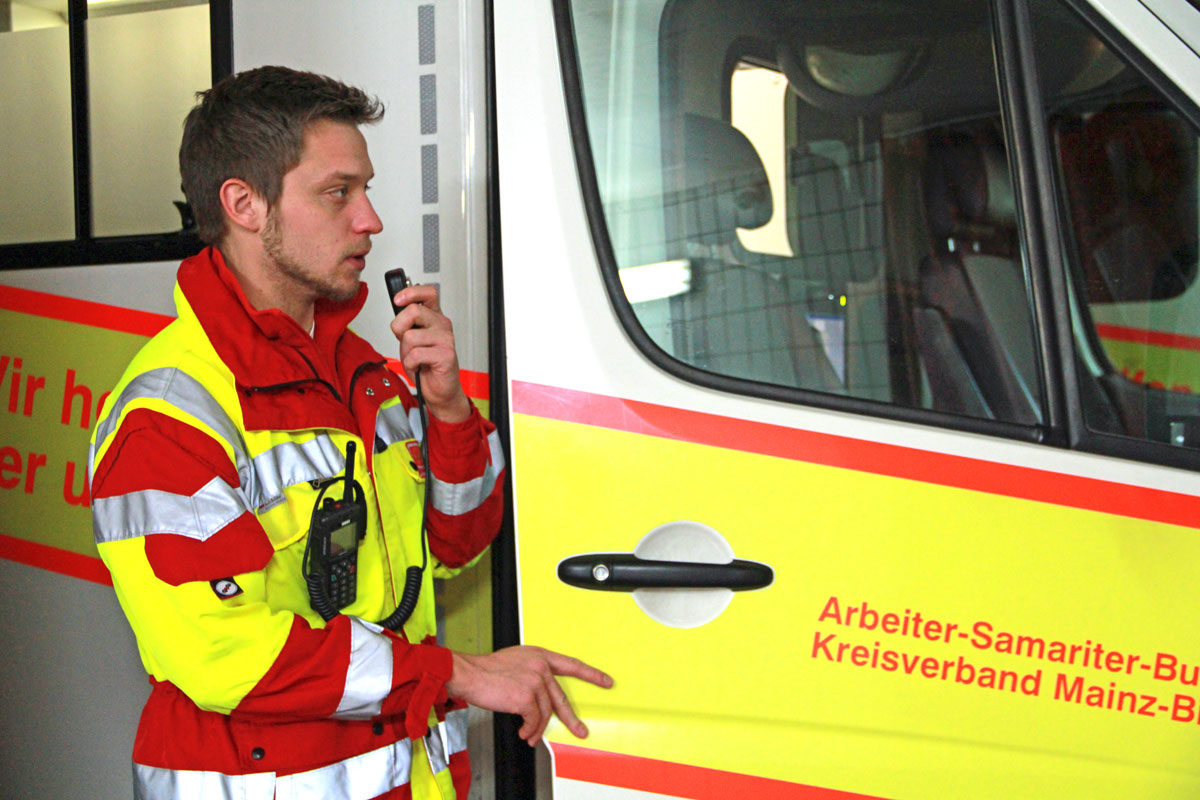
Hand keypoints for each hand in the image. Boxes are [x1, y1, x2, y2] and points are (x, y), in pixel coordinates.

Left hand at [388, 283, 470, 422]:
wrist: (438, 389)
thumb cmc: (424, 364)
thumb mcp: (410, 339)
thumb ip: (407, 323)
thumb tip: (398, 308)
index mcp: (434, 317)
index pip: (428, 292)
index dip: (410, 292)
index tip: (398, 300)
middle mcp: (442, 325)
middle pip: (414, 311)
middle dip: (399, 327)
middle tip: (404, 340)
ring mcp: (446, 339)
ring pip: (411, 336)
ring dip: (406, 351)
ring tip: (415, 358)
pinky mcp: (446, 355)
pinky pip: (415, 354)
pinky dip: (411, 364)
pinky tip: (419, 366)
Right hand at [446, 646, 612, 745]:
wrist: (469, 673)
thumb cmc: (486, 670)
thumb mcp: (515, 661)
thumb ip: (531, 672)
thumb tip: (539, 695)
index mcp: (539, 656)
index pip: (572, 665)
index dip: (591, 674)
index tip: (606, 681)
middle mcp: (540, 666)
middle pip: (561, 697)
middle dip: (572, 719)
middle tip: (581, 731)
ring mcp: (535, 680)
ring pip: (545, 712)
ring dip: (536, 729)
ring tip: (529, 736)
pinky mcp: (526, 696)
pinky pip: (533, 720)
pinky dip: (528, 729)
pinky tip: (522, 732)